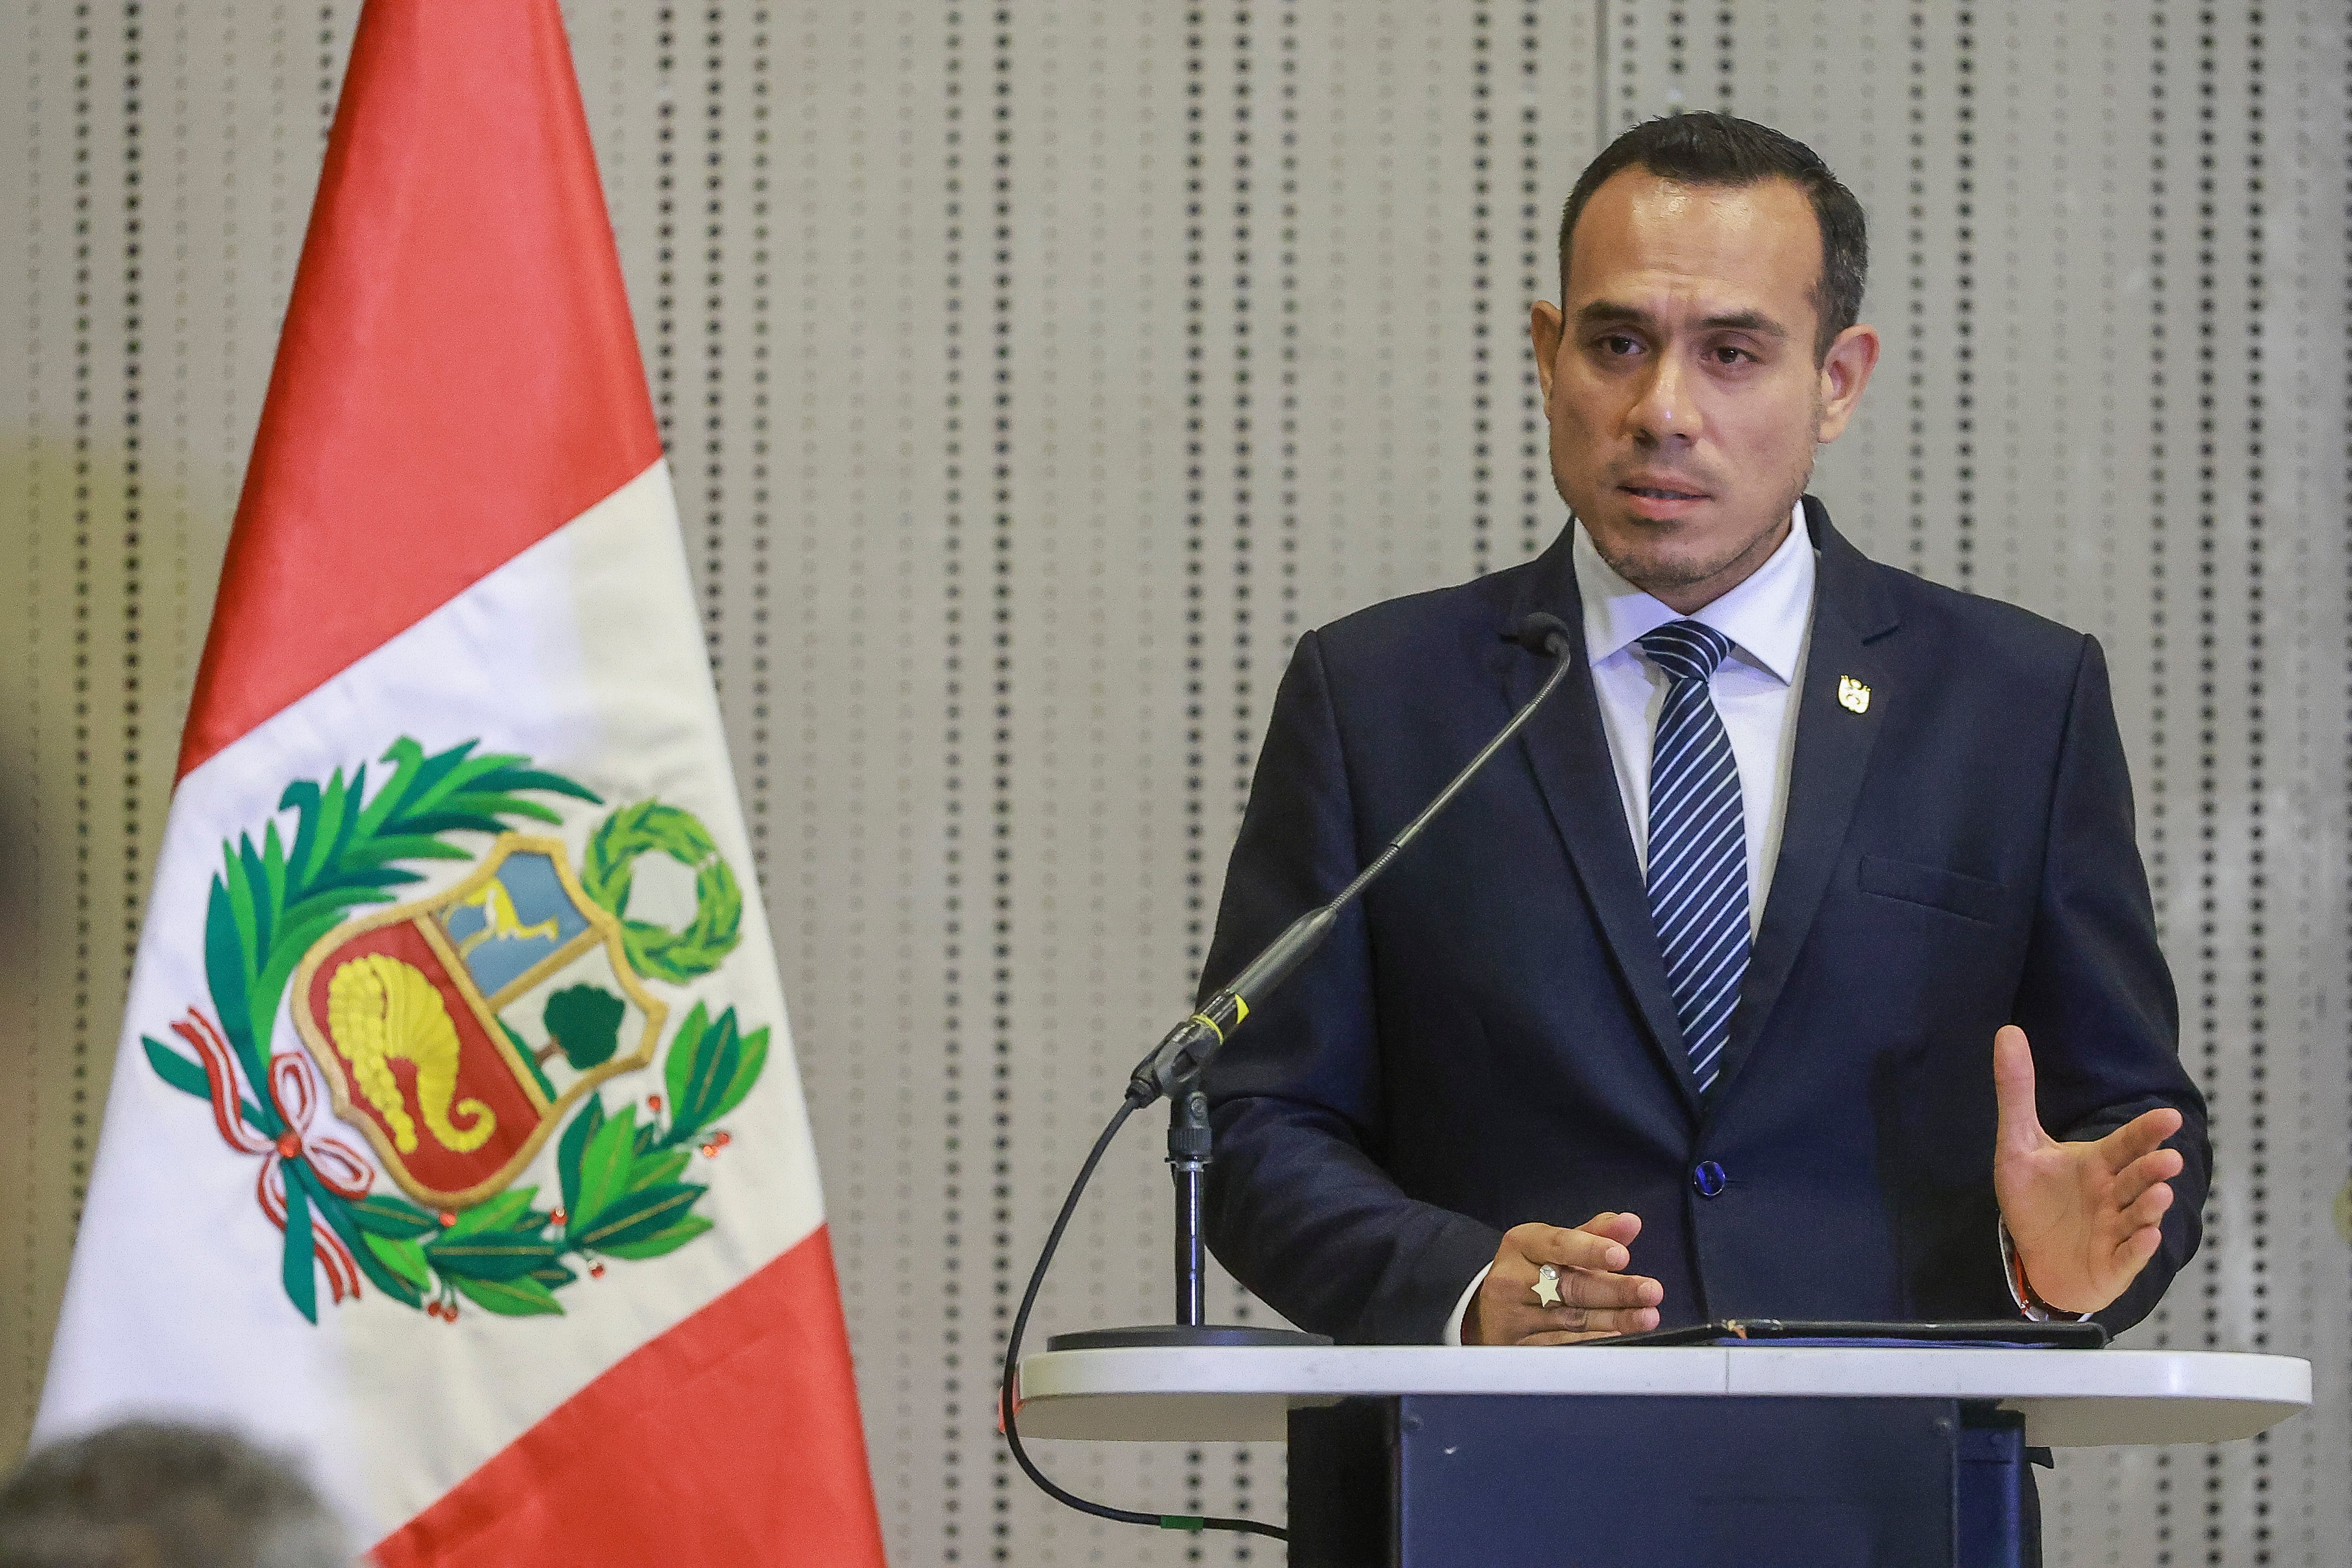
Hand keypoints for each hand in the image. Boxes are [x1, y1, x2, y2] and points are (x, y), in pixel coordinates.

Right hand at [1463, 1213, 1662, 1344]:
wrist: (1492, 1310)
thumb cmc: (1531, 1271)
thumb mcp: (1554, 1246)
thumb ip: (1594, 1234)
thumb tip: (1630, 1223)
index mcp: (1521, 1244)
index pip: (1558, 1245)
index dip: (1590, 1251)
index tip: (1622, 1256)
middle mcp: (1512, 1279)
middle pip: (1569, 1285)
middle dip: (1614, 1290)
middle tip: (1650, 1291)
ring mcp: (1513, 1317)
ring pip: (1571, 1319)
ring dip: (1613, 1319)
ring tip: (1646, 1317)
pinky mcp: (1519, 1348)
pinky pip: (1563, 1346)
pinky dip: (1594, 1342)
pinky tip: (1618, 1338)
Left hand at [1991, 1024, 2184, 1313]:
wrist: (2036, 1258)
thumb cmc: (2037, 1201)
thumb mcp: (2018, 1143)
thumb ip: (2016, 1092)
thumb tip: (2007, 1031)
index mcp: (2098, 1164)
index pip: (2126, 1143)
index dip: (2147, 1131)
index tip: (2170, 1115)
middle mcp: (2114, 1195)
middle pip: (2137, 1178)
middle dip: (2153, 1168)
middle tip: (2168, 1158)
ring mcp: (2116, 1230)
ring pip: (2138, 1215)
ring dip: (2150, 1206)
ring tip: (2160, 1192)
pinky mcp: (2111, 1262)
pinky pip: (2127, 1256)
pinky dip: (2137, 1248)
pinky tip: (2145, 1238)